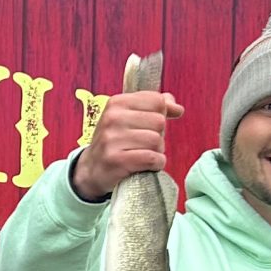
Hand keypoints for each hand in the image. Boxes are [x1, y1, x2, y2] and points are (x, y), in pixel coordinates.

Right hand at [70, 86, 184, 200]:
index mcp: (117, 102)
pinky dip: (156, 164)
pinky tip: (147, 165)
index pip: (157, 101)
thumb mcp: (130, 117)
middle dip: (158, 135)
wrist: (92, 169)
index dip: (161, 115)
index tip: (149, 126)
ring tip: (144, 154)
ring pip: (157, 140)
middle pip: (159, 121)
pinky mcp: (116, 160)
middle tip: (144, 144)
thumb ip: (155, 107)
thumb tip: (178, 108)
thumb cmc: (117, 141)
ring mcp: (112, 139)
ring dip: (157, 151)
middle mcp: (113, 118)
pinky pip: (152, 158)